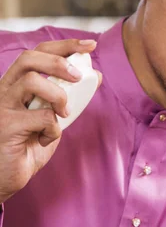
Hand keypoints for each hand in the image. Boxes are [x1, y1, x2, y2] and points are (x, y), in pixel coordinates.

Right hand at [0, 39, 101, 203]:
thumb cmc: (26, 148)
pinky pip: (40, 117)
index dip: (64, 45)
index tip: (90, 45)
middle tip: (78, 77)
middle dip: (59, 63)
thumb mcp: (52, 118)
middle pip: (28, 58)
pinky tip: (43, 140)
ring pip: (31, 81)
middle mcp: (4, 91)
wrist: (3, 180)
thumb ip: (69, 98)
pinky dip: (52, 129)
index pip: (37, 52)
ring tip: (63, 113)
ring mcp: (1, 108)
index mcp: (14, 85)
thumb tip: (96, 76)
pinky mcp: (5, 127)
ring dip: (57, 95)